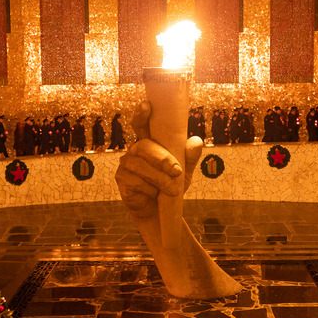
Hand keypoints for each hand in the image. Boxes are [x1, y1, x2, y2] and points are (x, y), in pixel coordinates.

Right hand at [115, 102, 202, 218]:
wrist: (159, 211)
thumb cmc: (170, 186)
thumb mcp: (185, 172)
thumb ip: (190, 157)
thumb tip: (196, 141)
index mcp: (149, 142)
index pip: (142, 124)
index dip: (142, 114)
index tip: (146, 105)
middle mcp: (135, 149)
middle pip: (144, 146)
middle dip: (162, 159)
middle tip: (177, 172)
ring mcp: (126, 163)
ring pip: (140, 165)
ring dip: (159, 178)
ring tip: (173, 190)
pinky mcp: (121, 179)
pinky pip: (135, 181)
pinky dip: (149, 189)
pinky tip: (155, 195)